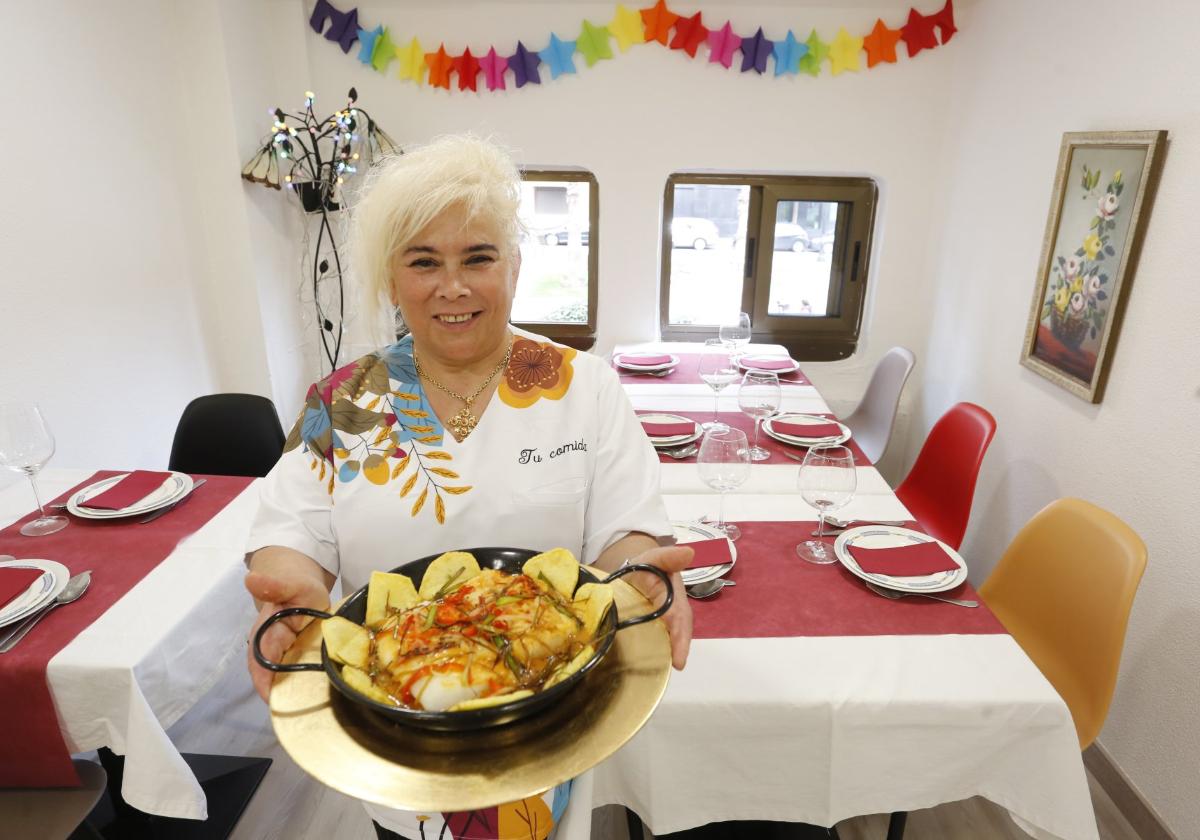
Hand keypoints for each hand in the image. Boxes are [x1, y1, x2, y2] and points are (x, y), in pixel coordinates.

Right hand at [244, 570, 330, 701]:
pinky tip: (310, 700)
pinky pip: (289, 678)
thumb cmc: (298, 589)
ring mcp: (278, 657)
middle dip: (275, 693)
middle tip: (293, 711)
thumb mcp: (292, 584)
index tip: (271, 696)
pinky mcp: (290, 661)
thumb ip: (275, 585)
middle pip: (266, 675)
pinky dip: (296, 689)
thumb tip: (251, 578)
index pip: (261, 658)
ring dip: (286, 694)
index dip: (264, 678)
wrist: (301, 590)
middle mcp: (267, 647)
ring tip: (302, 711)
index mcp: (267, 631)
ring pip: (276, 680)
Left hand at [624, 545, 693, 669]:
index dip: (680, 634)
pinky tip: (652, 664)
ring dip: (671, 651)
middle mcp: (675, 610)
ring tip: (666, 668)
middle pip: (681, 629)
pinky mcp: (657, 626)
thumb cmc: (646, 565)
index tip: (680, 655)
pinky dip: (660, 650)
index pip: (679, 615)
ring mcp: (667, 620)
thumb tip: (689, 552)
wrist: (636, 570)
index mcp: (675, 595)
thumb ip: (668, 556)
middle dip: (680, 646)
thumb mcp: (654, 557)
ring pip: (673, 637)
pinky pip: (662, 639)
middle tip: (677, 664)